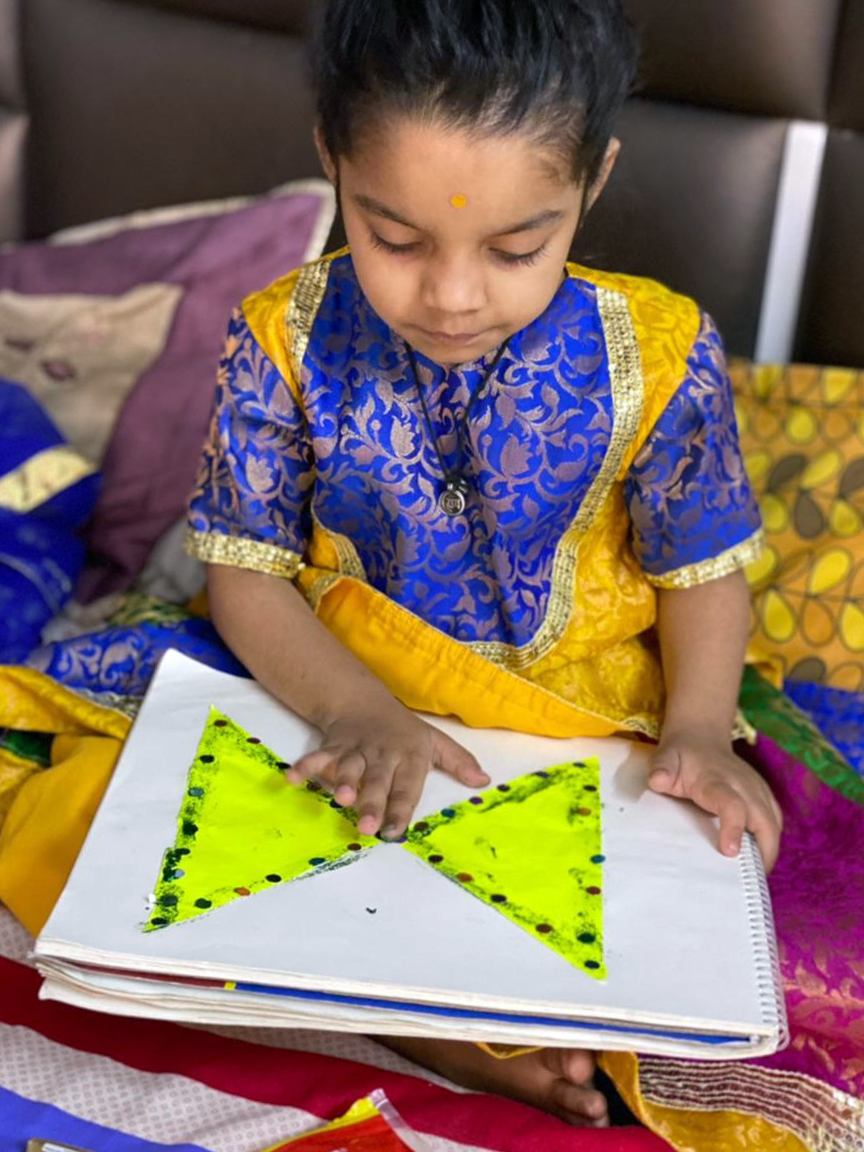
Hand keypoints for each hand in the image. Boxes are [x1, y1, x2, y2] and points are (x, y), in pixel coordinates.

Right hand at [285, 704, 488, 838]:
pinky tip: (292, 779)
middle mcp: (382, 754)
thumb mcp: (434, 742)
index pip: (407, 787)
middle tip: (367, 826)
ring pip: (349, 767)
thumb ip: (458, 762)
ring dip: (342, 781)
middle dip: (372, 803)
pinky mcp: (333, 746)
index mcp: (409, 757)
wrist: (364, 702)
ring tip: (339, 798)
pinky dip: (305, 766)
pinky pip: (318, 756)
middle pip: (377, 782)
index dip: (402, 809)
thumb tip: (484, 781)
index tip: (397, 830)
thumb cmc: (403, 731)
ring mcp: (356, 750)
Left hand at [648, 733, 782, 870]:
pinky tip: (758, 856)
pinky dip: (771, 840)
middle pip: (765, 822)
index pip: (732, 806)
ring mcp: (757, 789)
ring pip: (774, 824)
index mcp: (717, 781)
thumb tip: (658, 781)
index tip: (730, 852)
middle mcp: (743, 786)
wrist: (700, 736)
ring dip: (769, 850)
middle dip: (764, 852)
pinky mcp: (764, 794)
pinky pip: (775, 821)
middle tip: (749, 881)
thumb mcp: (666, 759)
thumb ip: (661, 770)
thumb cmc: (681, 755)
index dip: (734, 829)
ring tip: (755, 874)